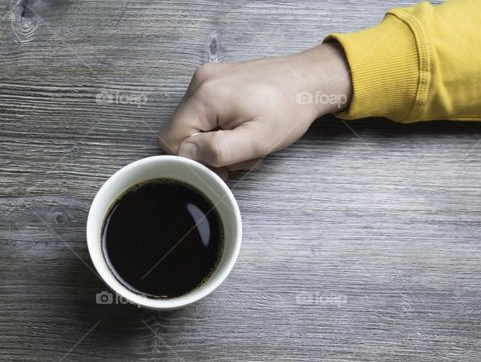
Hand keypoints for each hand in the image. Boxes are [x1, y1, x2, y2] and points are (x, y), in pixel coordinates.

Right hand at [159, 42, 352, 176]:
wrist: (308, 81)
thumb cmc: (289, 110)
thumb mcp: (256, 140)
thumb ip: (217, 151)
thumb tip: (187, 154)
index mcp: (205, 97)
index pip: (172, 141)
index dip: (193, 160)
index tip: (222, 165)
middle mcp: (200, 82)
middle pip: (181, 133)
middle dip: (207, 152)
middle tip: (239, 156)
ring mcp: (205, 78)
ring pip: (192, 125)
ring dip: (215, 141)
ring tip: (244, 141)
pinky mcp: (213, 80)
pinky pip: (202, 113)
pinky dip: (218, 127)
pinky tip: (240, 129)